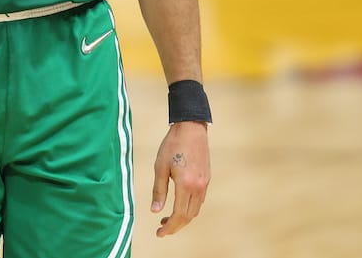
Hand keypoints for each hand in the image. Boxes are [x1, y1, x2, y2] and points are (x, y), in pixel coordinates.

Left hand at [151, 121, 209, 236]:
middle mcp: (198, 187)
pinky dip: (189, 209)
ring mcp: (204, 184)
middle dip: (175, 226)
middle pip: (188, 216)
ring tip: (167, 219)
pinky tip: (179, 205)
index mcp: (185, 185)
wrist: (191, 129)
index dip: (169, 227)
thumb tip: (155, 211)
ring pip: (195, 210)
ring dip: (182, 218)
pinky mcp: (206, 179)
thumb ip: (159, 190)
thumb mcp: (160, 167)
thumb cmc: (172, 145)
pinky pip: (199, 201)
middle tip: (161, 230)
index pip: (178, 215)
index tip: (159, 233)